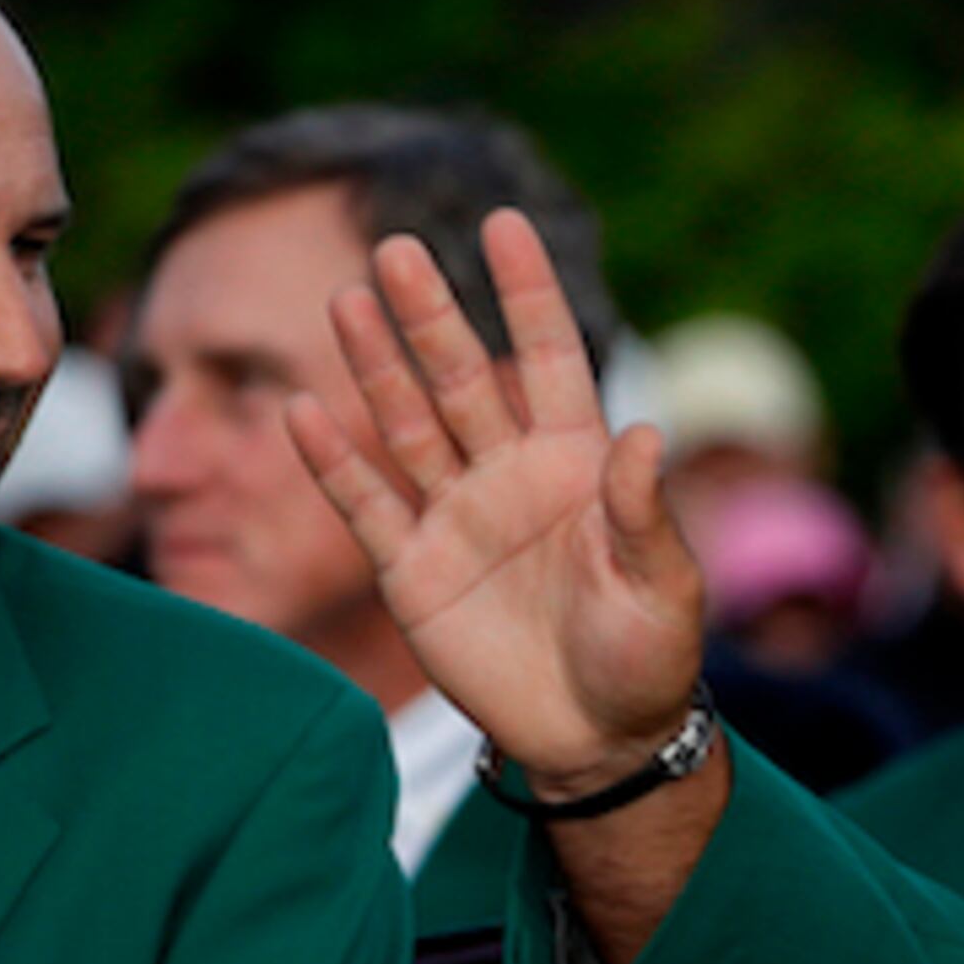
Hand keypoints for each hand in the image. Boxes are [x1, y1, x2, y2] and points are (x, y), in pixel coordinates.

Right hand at [289, 212, 705, 793]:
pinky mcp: (413, 572)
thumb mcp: (661, 588)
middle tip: (397, 249)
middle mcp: (509, 474)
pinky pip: (367, 507)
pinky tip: (302, 414)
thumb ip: (644, 513)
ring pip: (407, 425)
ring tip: (347, 300)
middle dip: (431, 316)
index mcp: (577, 462)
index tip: (504, 224)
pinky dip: (335, 464)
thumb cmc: (646, 658)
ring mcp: (456, 518)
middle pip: (462, 377)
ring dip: (377, 367)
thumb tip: (648, 432)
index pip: (550, 358)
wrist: (597, 739)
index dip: (528, 293)